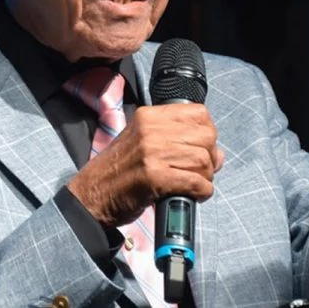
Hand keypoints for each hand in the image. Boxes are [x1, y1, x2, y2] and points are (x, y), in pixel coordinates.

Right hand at [67, 103, 223, 227]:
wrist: (91, 195)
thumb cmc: (117, 172)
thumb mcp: (143, 143)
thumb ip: (178, 142)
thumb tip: (217, 154)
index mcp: (149, 116)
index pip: (199, 113)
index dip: (207, 133)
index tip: (202, 147)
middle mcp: (151, 130)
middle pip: (206, 137)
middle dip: (209, 158)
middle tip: (200, 170)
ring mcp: (152, 152)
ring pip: (203, 161)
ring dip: (205, 177)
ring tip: (194, 185)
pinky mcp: (154, 177)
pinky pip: (195, 182)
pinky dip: (201, 191)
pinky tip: (194, 194)